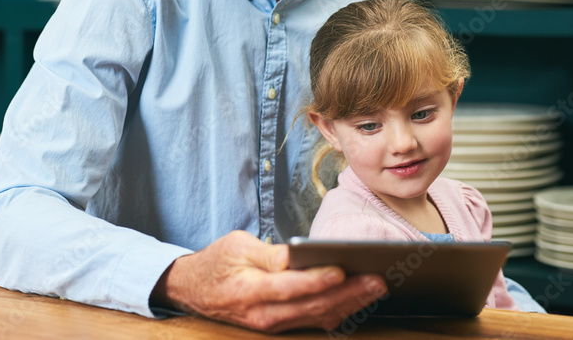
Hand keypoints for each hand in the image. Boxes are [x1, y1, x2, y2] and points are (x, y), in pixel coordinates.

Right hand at [152, 230, 386, 332]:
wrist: (196, 290)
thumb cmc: (218, 263)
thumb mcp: (237, 247)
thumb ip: (268, 254)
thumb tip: (296, 255)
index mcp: (250, 290)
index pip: (289, 287)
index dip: (316, 280)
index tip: (341, 269)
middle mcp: (265, 314)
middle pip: (312, 306)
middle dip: (348, 293)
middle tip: (376, 279)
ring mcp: (274, 324)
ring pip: (318, 317)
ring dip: (351, 303)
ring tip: (376, 286)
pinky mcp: (282, 326)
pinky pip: (315, 321)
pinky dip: (340, 311)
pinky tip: (360, 299)